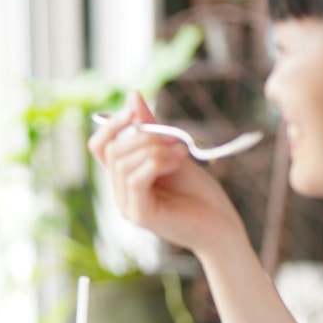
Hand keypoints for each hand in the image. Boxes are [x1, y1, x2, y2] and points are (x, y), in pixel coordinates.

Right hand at [87, 91, 243, 255]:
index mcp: (125, 178)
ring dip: (155, 149)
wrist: (222, 226)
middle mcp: (121, 193)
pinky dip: (156, 162)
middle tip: (173, 138)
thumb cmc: (200, 193)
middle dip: (143, 136)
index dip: (112, 125)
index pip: (100, 146)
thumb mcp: (172, 150)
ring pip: (124, 163)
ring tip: (181, 153)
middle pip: (112, 151)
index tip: (134, 110)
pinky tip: (178, 161)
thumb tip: (132, 96)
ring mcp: (127, 205)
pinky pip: (136, 178)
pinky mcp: (140, 215)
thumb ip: (151, 128)